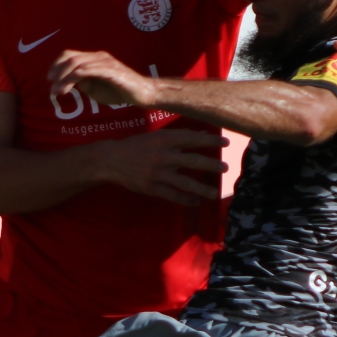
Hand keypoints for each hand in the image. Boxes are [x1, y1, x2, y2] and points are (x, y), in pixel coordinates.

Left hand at [50, 49, 159, 108]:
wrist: (141, 93)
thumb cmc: (118, 91)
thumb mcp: (94, 88)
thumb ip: (82, 83)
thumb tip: (67, 82)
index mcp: (93, 59)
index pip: (69, 55)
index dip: (56, 65)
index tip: (49, 79)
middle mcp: (98, 57)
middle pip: (71, 58)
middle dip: (57, 73)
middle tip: (52, 88)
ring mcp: (106, 62)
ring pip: (78, 64)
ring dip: (65, 78)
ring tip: (59, 91)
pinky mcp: (113, 71)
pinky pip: (93, 69)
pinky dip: (80, 74)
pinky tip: (72, 81)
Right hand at [93, 128, 228, 204]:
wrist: (111, 160)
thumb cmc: (135, 146)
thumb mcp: (155, 136)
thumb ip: (177, 136)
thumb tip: (200, 134)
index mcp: (164, 139)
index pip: (192, 139)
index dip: (210, 141)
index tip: (225, 142)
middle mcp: (163, 155)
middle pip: (193, 161)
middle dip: (211, 164)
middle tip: (225, 167)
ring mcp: (157, 173)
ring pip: (185, 182)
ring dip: (201, 188)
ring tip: (214, 193)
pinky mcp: (152, 187)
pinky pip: (172, 195)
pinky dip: (185, 200)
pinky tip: (195, 202)